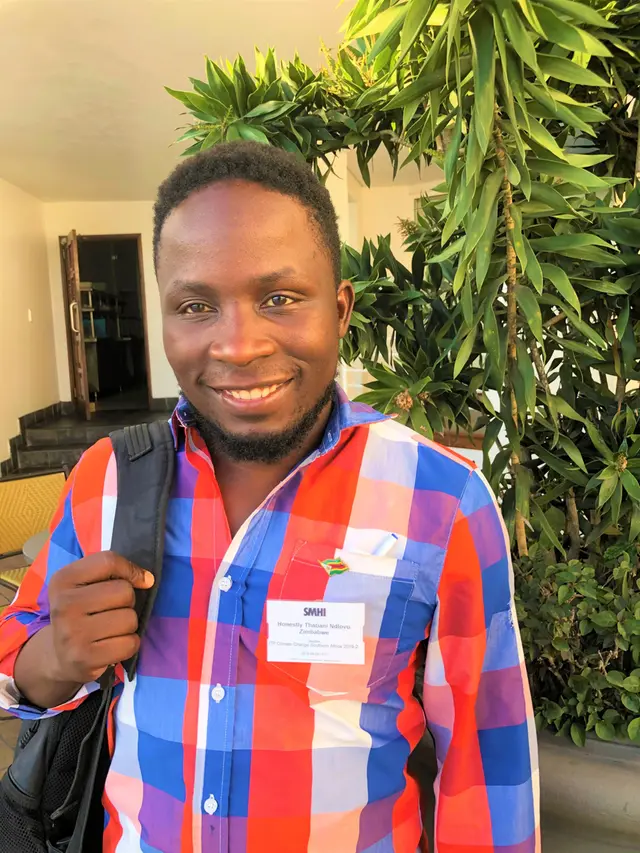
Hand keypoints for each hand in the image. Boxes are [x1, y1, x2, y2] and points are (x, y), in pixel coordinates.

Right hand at [48, 551, 153, 683]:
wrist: (58, 655)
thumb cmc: (81, 612)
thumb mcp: (85, 584)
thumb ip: (113, 572)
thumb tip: (147, 579)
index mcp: (63, 580)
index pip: (108, 561)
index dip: (130, 570)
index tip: (137, 580)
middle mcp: (64, 605)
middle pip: (124, 592)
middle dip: (127, 602)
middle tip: (111, 612)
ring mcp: (73, 633)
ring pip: (130, 619)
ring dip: (128, 625)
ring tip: (110, 630)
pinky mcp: (85, 658)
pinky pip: (130, 643)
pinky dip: (128, 644)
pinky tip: (112, 645)